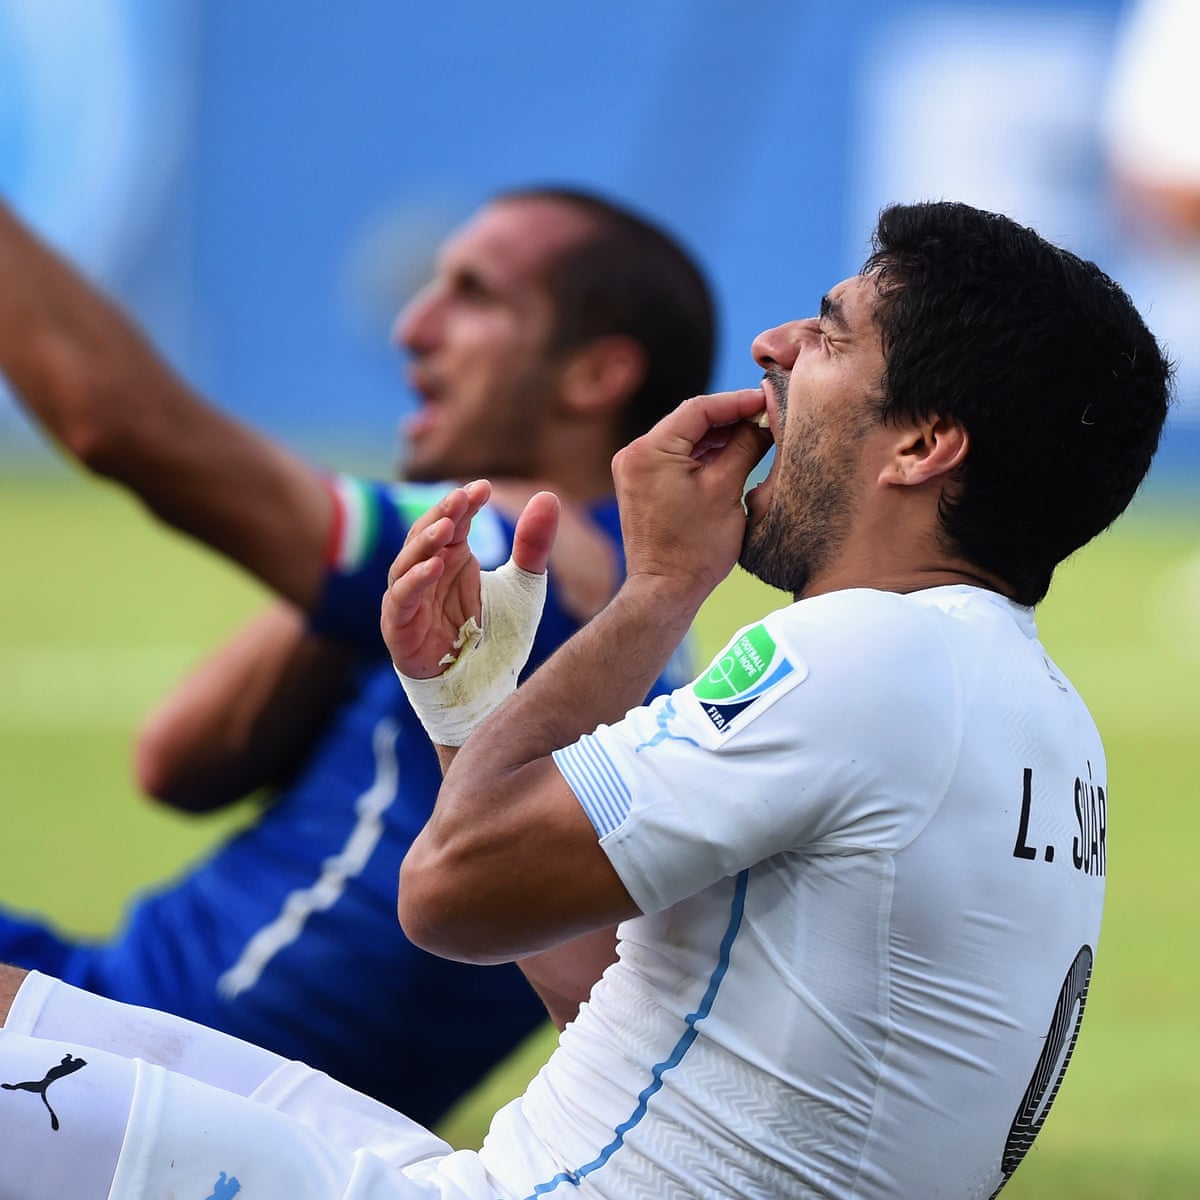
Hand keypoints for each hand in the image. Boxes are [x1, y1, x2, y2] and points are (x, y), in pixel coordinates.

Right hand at [381, 481, 559, 678]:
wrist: (484, 691)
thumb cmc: (497, 638)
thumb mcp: (523, 587)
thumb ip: (533, 546)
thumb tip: (549, 496)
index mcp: (452, 559)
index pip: (452, 521)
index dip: (464, 504)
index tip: (483, 487)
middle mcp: (427, 575)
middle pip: (424, 535)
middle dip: (441, 514)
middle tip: (460, 497)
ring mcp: (409, 601)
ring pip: (405, 563)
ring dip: (424, 543)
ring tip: (446, 526)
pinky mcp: (399, 629)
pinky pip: (400, 600)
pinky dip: (413, 582)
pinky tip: (433, 567)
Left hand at [612, 388, 771, 599]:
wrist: (666, 591)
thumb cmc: (695, 549)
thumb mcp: (726, 490)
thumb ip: (745, 446)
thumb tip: (764, 419)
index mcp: (648, 451)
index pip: (698, 409)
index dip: (737, 401)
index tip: (766, 398)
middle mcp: (634, 454)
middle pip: (690, 421)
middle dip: (730, 417)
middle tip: (766, 413)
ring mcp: (635, 470)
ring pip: (685, 439)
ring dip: (719, 435)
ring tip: (757, 431)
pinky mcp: (642, 485)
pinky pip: (677, 458)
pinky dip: (705, 454)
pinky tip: (735, 452)